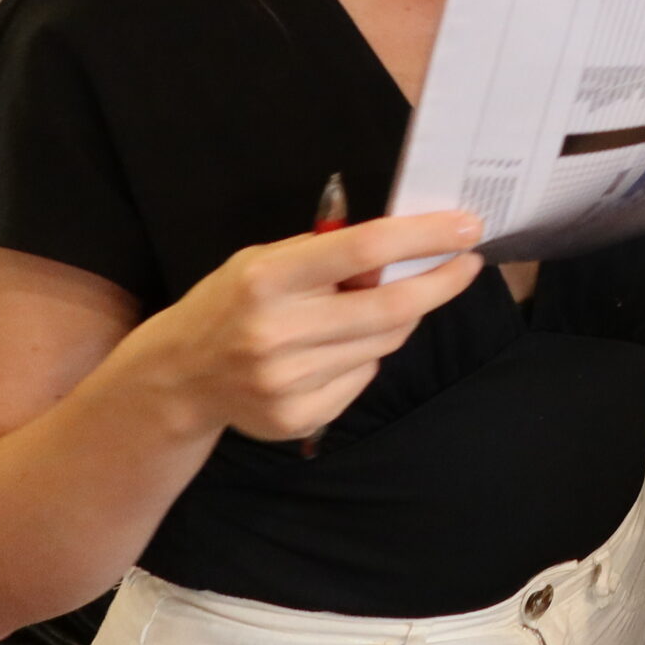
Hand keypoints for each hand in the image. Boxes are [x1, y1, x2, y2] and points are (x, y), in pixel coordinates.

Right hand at [130, 212, 485, 442]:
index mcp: (266, 279)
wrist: (178, 377)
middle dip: (442, 281)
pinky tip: (338, 347)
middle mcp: (276, 332)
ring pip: (384, 344)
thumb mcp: (266, 260)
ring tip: (383, 305)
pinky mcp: (297, 417)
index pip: (364, 250)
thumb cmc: (232, 303)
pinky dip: (367, 356)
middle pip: (390, 307)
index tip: (467, 227)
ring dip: (402, 318)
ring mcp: (286, 381)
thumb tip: (408, 242)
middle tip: (467, 263)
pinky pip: (364, 378)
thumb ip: (329, 252)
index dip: (424, 237)